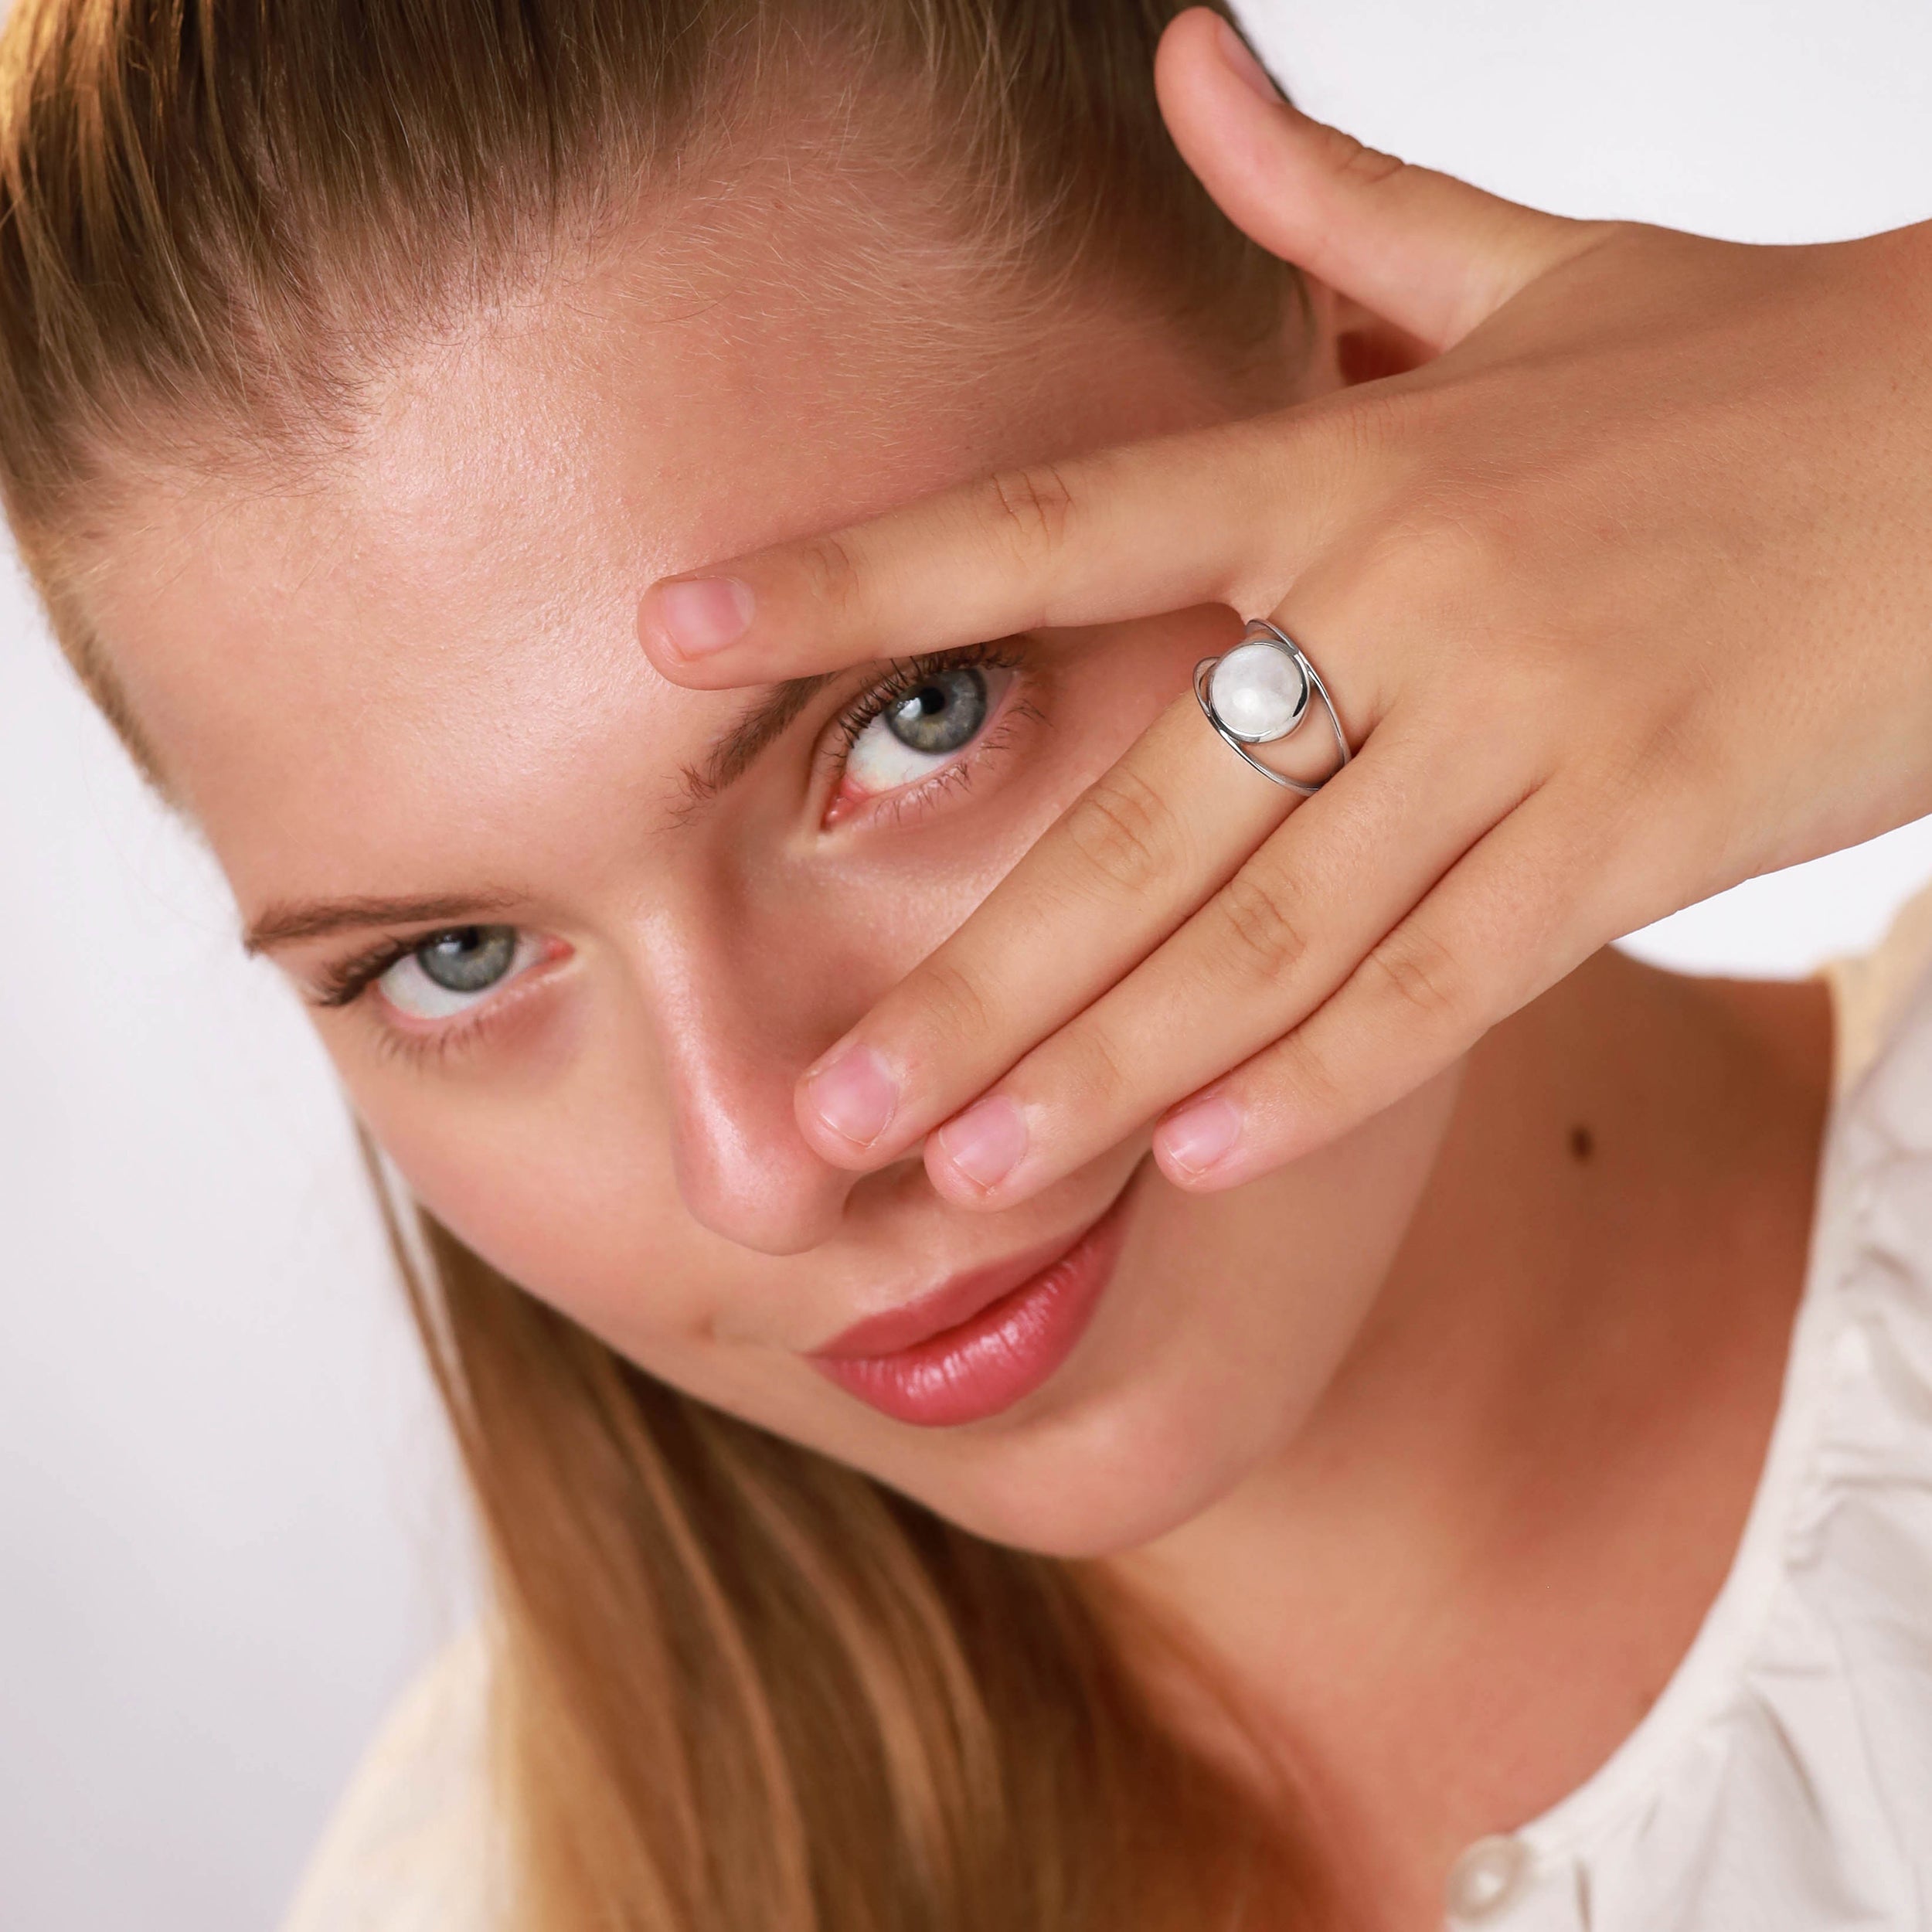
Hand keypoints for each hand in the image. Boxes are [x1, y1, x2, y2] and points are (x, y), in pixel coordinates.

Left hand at [636, 7, 1931, 1205]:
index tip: (667, 631)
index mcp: (1348, 463)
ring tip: (968, 1180)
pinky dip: (1318, 1084)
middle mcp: (1404, 599)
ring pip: (1265, 936)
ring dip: (1101, 1074)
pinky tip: (1193, 1171)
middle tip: (818, 1111)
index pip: (1048, 526)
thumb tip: (1180, 56)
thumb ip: (1337, 204)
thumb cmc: (1755, 374)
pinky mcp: (1638, 835)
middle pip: (1132, 820)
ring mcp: (1519, 727)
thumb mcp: (1536, 277)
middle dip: (969, 982)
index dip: (850, 578)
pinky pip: (1446, 985)